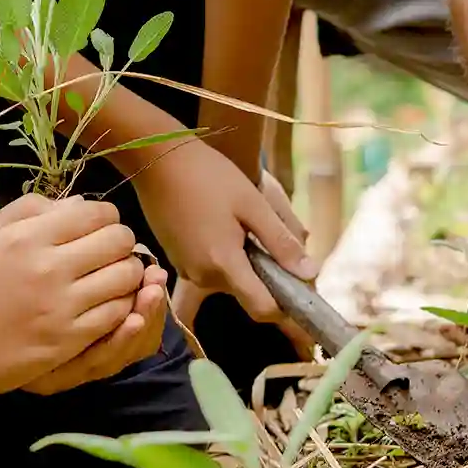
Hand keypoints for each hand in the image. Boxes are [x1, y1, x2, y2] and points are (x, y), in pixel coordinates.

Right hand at [0, 194, 143, 399]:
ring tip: (114, 276)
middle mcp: (48, 268)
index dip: (107, 217)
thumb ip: (33, 209)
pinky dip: (120, 305)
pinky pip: (115, 315)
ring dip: (127, 274)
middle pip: (118, 242)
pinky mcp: (66, 341)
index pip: (96, 213)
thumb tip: (80, 204)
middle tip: (112, 251)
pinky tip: (106, 303)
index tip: (100, 226)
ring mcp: (60, 307)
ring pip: (124, 278)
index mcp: (28, 236)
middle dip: (122, 242)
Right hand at [132, 140, 315, 323]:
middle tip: (279, 245)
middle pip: (247, 294)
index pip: (262, 309)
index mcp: (224, 264)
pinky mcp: (176, 259)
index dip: (287, 308)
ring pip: (228, 281)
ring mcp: (185, 269)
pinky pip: (210, 269)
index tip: (301, 290)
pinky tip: (225, 226)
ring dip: (245, 265)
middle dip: (267, 278)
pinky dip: (225, 257)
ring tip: (249, 227)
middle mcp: (203, 276)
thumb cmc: (208, 175)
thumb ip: (281, 242)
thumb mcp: (253, 203)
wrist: (156, 159)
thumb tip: (311, 274)